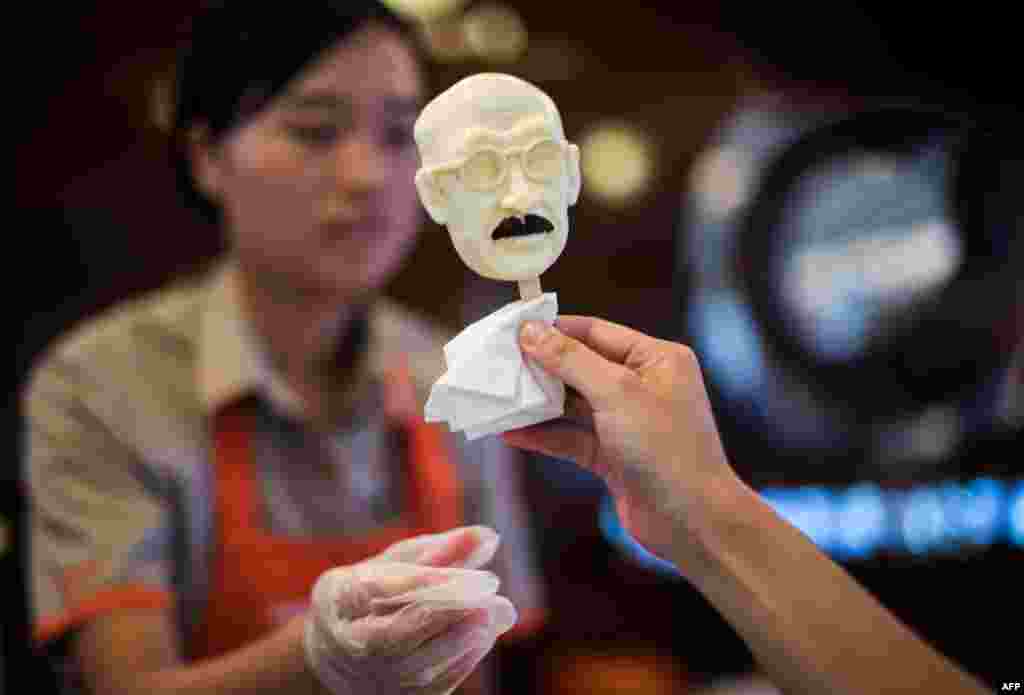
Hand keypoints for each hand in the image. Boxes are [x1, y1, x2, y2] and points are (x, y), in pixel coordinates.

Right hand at [304, 526, 516, 694]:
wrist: (337, 652)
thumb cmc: (372, 594)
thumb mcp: (395, 563)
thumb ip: (441, 551)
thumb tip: (488, 537)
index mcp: (339, 598)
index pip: (381, 590)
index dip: (428, 582)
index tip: (473, 574)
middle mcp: (348, 642)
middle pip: (397, 634)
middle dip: (448, 615)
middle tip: (492, 597)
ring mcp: (367, 676)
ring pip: (414, 667)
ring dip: (460, 641)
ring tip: (496, 614)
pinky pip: (428, 687)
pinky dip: (460, 662)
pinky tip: (484, 636)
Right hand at [504, 316, 740, 559]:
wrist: (692, 522)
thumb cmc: (667, 449)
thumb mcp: (616, 393)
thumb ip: (570, 360)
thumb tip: (532, 330)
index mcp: (656, 359)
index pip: (596, 332)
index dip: (554, 330)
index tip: (513, 330)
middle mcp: (643, 386)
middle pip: (580, 367)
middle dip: (540, 368)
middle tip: (498, 365)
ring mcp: (627, 423)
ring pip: (573, 405)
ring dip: (537, 404)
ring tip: (499, 399)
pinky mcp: (614, 456)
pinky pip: (572, 438)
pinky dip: (545, 435)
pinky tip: (513, 434)